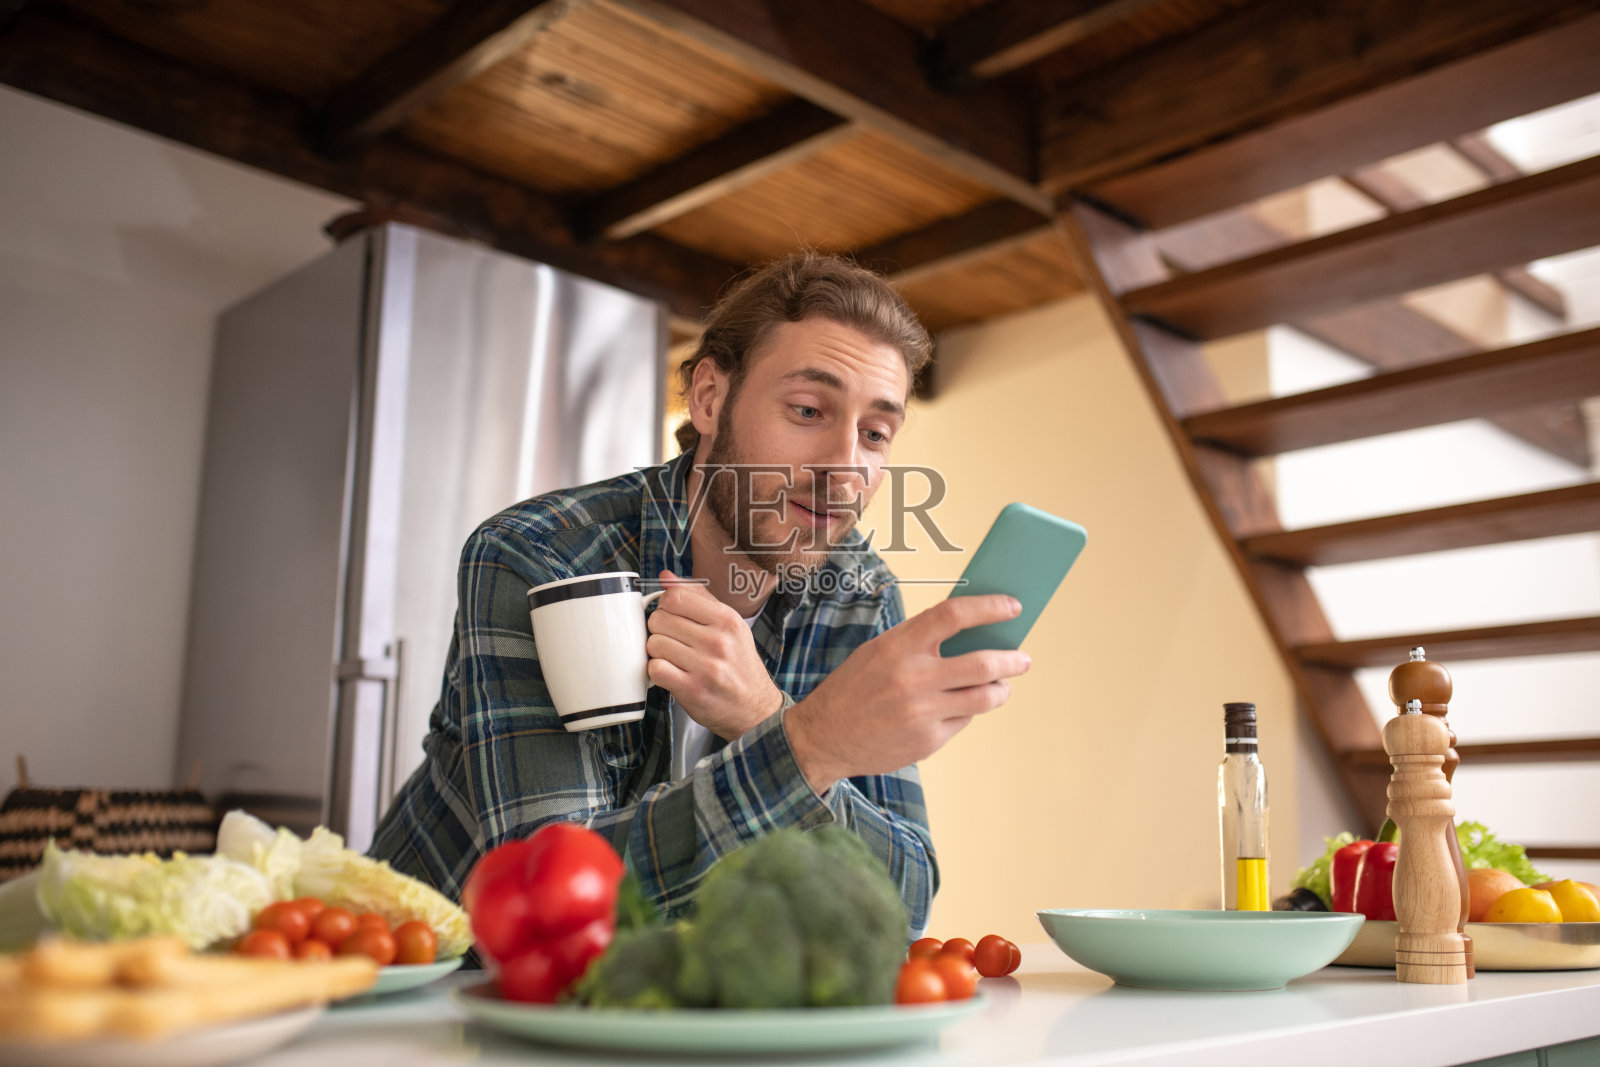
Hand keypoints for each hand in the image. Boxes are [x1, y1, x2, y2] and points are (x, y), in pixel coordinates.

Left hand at [645, 569, 784, 740]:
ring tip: (673, 658)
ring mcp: (705, 666)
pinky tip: (671, 673)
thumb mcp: (728, 625)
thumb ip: (698, 597)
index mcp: (727, 619)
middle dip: (660, 630)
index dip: (666, 605)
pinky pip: (656, 669)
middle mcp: (718, 641)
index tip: (672, 616)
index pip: (675, 597)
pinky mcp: (692, 690)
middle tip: (673, 640)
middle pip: (659, 619)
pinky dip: (658, 671)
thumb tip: (666, 577)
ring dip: (658, 652)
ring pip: (654, 644)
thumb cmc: (739, 664)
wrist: (755, 708)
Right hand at [785, 595, 1030, 791]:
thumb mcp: (879, 651)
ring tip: (1003, 685)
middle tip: (1023, 657)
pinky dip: (969, 711)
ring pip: (985, 697)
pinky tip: (960, 707)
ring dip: (1001, 688)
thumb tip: (972, 631)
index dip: (989, 608)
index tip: (1012, 607)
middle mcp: (912, 678)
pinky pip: (964, 720)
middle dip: (1013, 659)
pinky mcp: (928, 741)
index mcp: (898, 646)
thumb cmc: (855, 687)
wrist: (823, 736)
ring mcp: (922, 713)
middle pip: (982, 662)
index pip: (953, 616)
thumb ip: (920, 641)